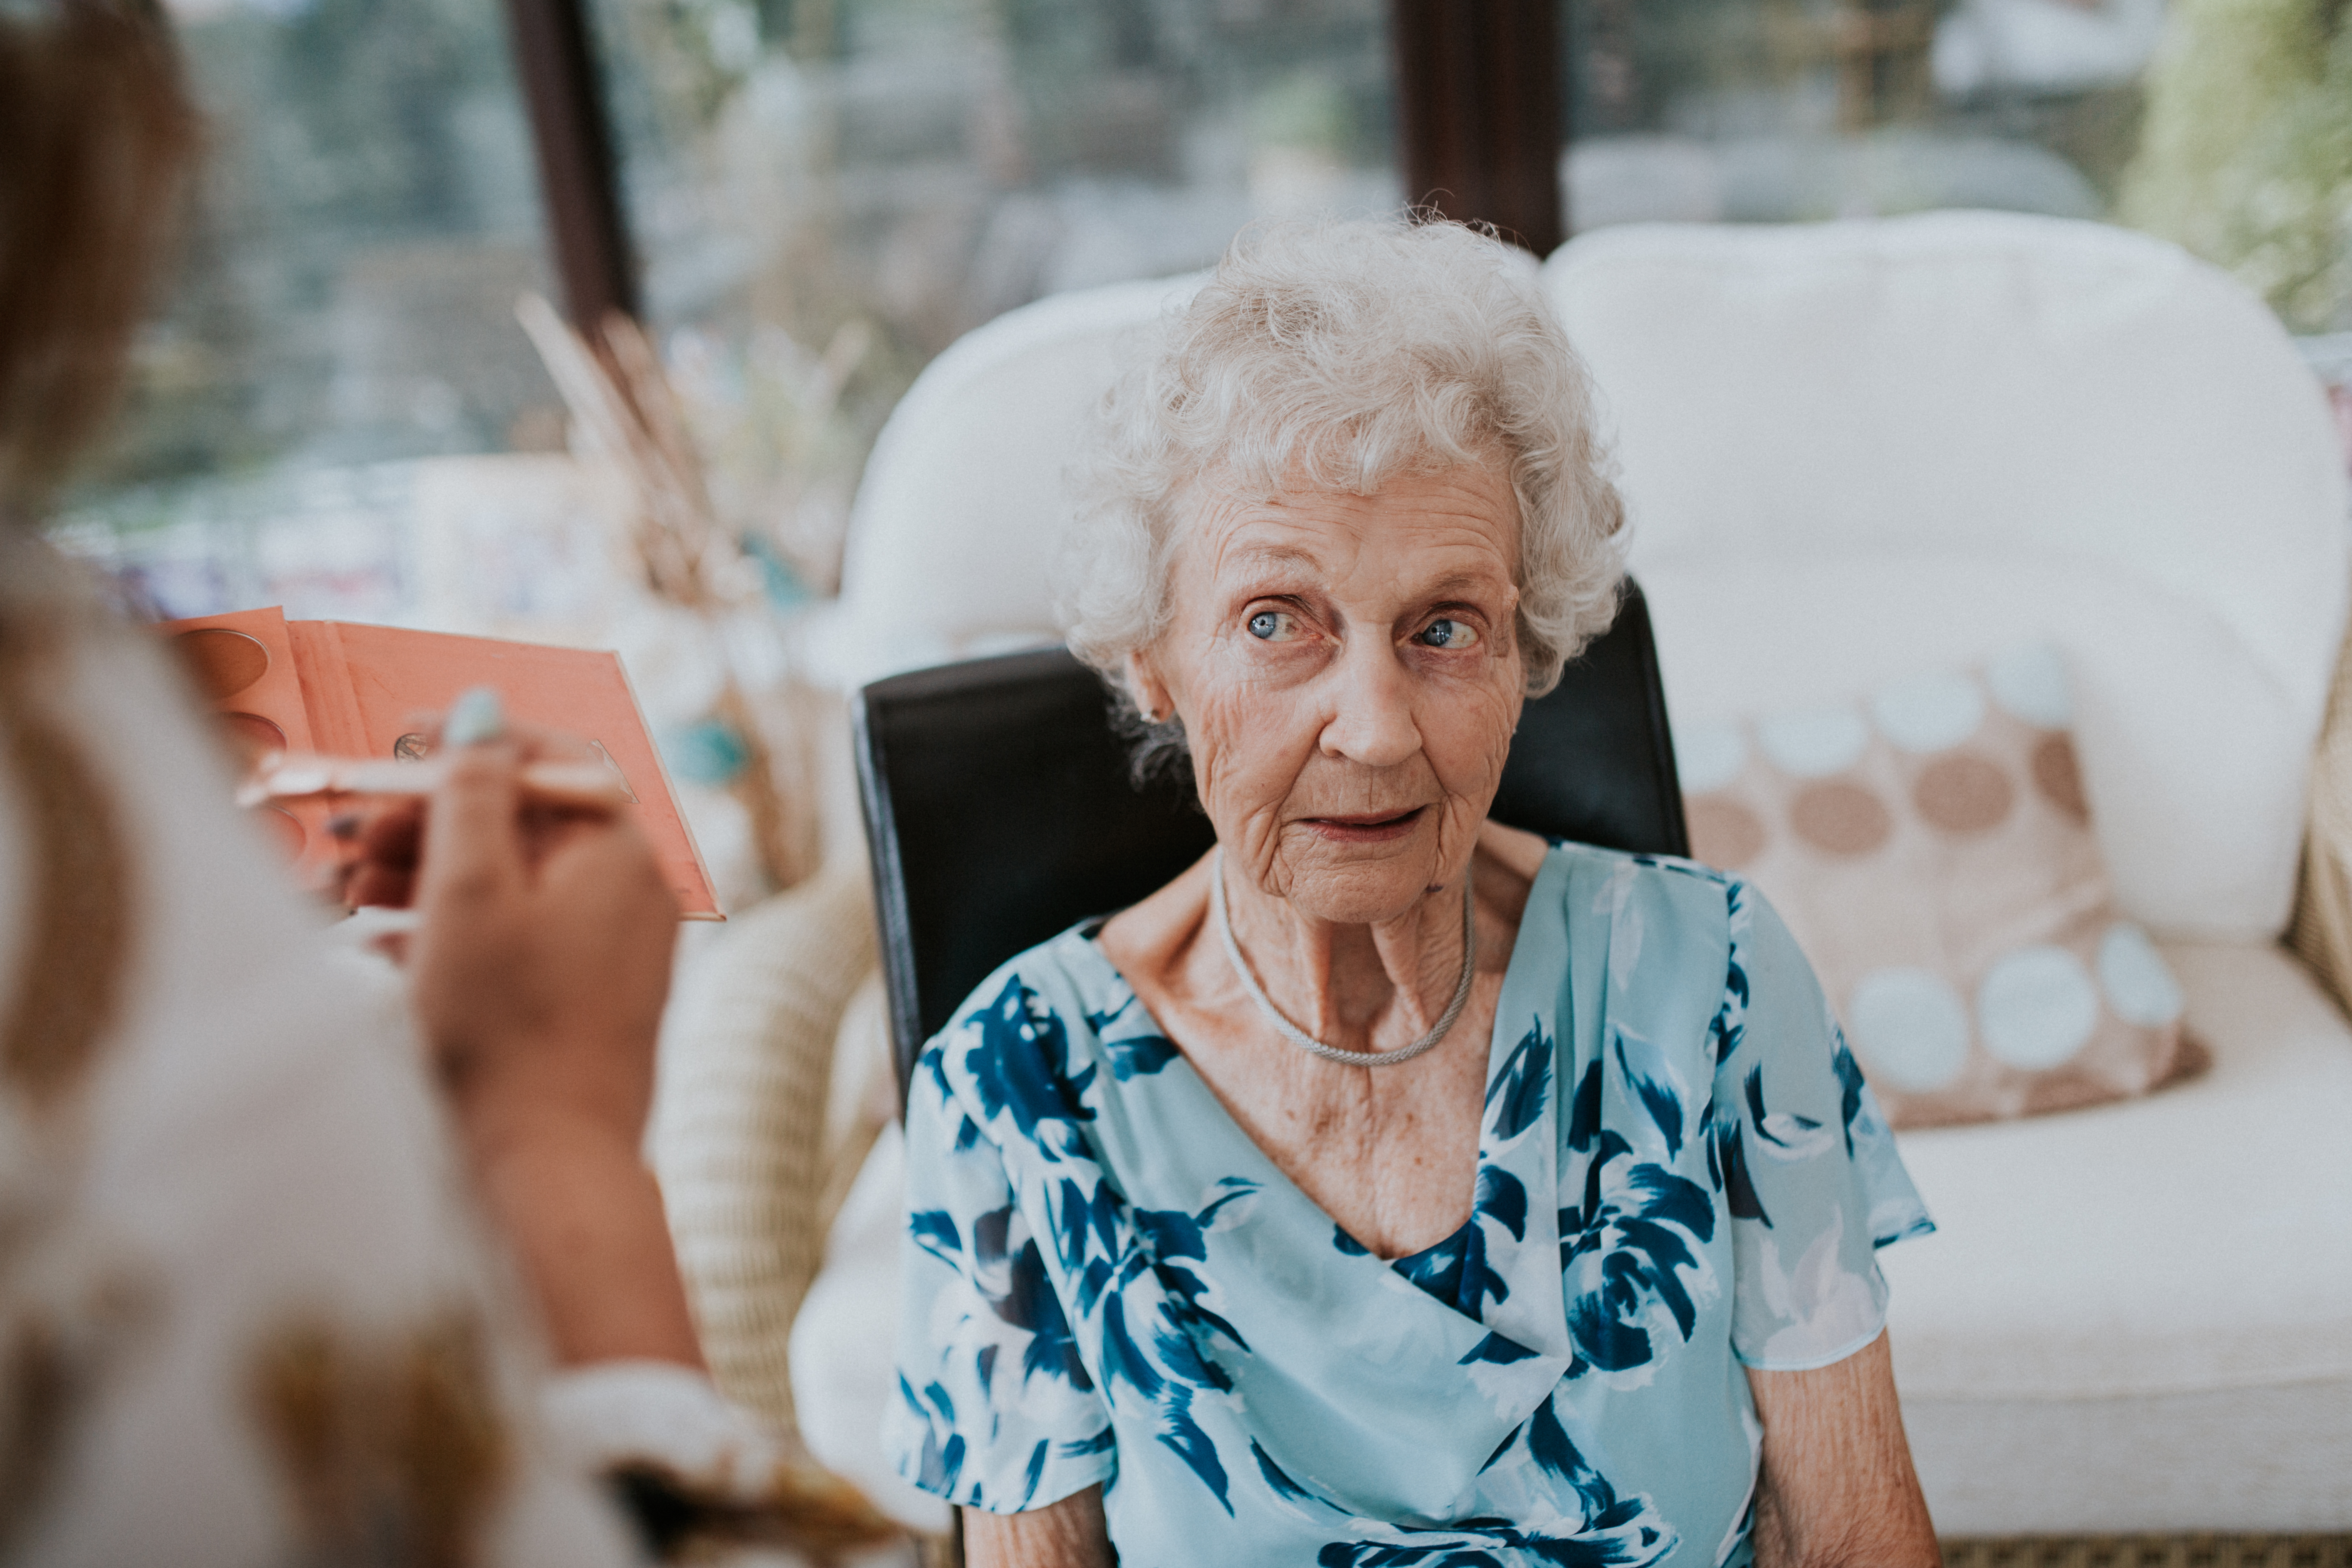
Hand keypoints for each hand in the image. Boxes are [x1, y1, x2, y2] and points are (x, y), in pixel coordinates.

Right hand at [357, 691, 700, 1367]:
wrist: (540, 1173)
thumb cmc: (505, 1031)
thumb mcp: (470, 891)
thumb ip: (471, 790)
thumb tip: (481, 706)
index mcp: (621, 856)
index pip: (553, 760)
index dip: (472, 747)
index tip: (399, 752)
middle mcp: (629, 898)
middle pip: (523, 823)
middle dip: (430, 823)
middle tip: (352, 845)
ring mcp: (607, 956)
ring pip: (507, 885)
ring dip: (424, 877)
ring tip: (346, 894)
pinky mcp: (575, 1006)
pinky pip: (509, 944)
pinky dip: (445, 934)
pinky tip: (380, 951)